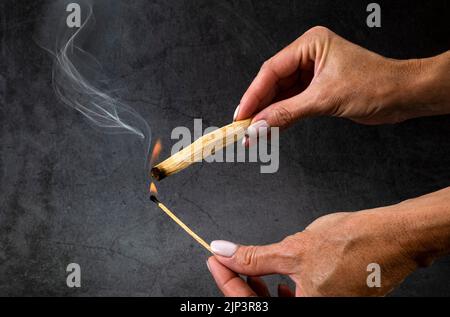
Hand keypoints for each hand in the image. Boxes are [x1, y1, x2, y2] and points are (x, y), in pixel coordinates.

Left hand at [207, 187, 449, 295]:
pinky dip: (283, 290)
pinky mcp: (331, 300)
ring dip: (260, 287)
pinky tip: (279, 280)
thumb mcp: (293, 250)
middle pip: (261, 305)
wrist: (391, 238)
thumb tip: (224, 251)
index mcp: (304, 309)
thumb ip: (254, 257)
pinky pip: (299, 301)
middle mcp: (314, 311)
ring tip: (249, 269)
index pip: (246, 302)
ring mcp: (324, 306)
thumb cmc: (351, 244)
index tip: (214, 260)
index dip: (225, 279)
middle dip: (240, 283)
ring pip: (280, 303)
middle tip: (226, 261)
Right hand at [235, 26, 449, 141]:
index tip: (241, 115)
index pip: (272, 70)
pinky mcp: (318, 89)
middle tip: (244, 128)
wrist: (403, 95)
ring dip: (269, 115)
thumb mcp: (325, 99)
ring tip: (254, 133)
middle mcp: (309, 56)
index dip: (253, 95)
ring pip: (281, 95)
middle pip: (273, 83)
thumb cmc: (375, 85)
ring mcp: (313, 72)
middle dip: (259, 107)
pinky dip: (282, 117)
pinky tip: (271, 128)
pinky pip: (293, 103)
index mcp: (310, 44)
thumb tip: (259, 126)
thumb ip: (287, 113)